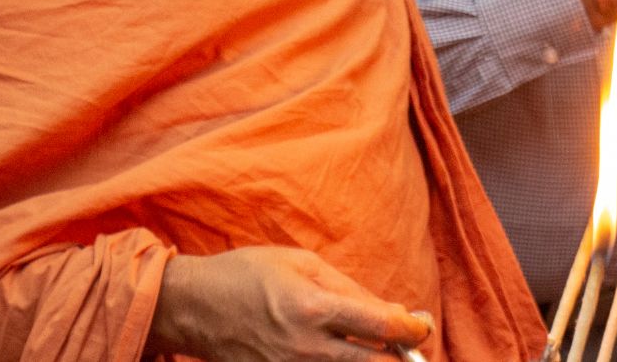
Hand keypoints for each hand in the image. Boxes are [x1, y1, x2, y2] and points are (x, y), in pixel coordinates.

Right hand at [147, 246, 431, 361]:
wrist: (195, 308)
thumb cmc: (249, 275)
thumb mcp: (302, 263)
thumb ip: (350, 289)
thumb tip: (393, 312)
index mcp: (315, 307)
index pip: (383, 326)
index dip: (414, 328)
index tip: (421, 324)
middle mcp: (308, 347)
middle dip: (405, 359)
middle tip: (411, 348)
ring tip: (379, 351)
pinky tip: (345, 354)